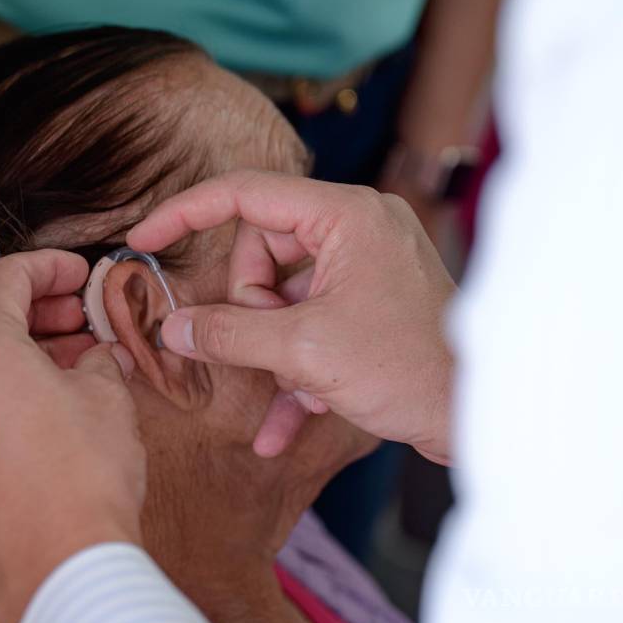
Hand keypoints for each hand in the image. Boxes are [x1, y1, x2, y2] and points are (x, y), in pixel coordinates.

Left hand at [0, 249, 144, 622]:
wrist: (58, 567)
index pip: (5, 278)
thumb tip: (98, 355)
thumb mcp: (107, 397)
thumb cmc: (82, 481)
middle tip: (76, 312)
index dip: (48, 266)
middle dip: (31, 306)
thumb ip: (98, 359)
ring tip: (71, 357)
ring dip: (16, 346)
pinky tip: (47, 399)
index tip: (77, 271)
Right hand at [127, 171, 455, 463]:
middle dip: (249, 308)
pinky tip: (278, 429)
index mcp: (345, 215)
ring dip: (272, 349)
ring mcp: (365, 269)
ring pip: (279, 295)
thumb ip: (227, 332)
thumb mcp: (303, 351)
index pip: (245, 193)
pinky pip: (309, 324)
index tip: (142, 239)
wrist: (481, 420)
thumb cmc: (409, 371)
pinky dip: (293, 370)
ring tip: (297, 388)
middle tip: (266, 349)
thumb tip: (171, 327)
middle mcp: (357, 229)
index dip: (185, 213)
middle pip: (260, 252)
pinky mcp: (369, 307)